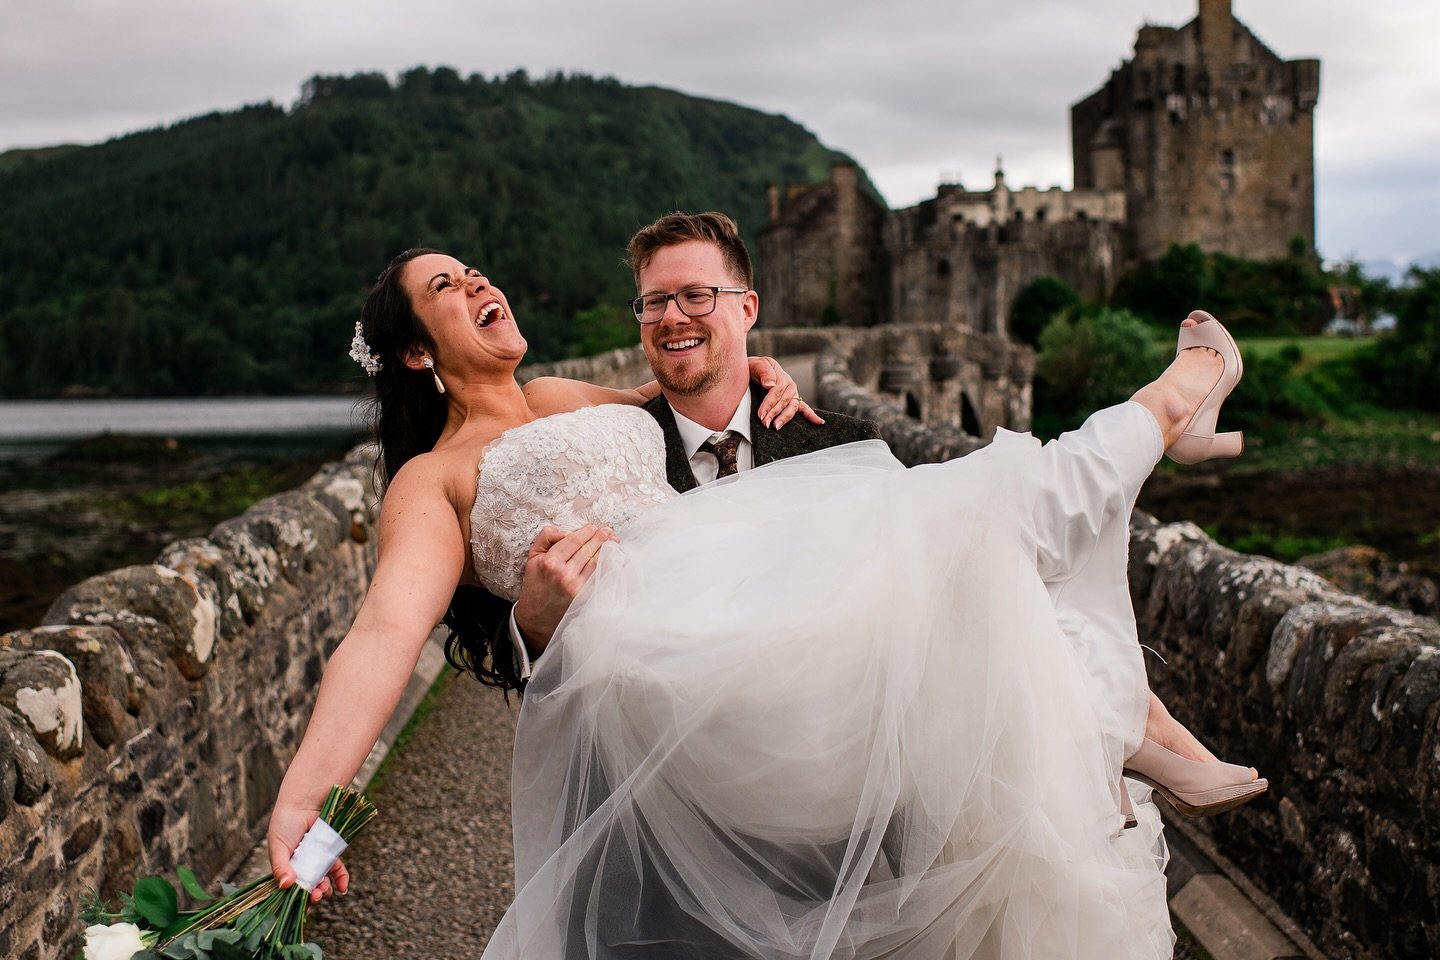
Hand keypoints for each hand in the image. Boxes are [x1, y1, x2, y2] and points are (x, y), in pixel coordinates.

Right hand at [268, 800, 349, 902]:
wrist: (305, 803)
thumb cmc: (286, 824)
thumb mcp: (278, 847)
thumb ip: (280, 866)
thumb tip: (286, 885)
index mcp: (285, 869)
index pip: (290, 891)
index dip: (296, 900)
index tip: (302, 904)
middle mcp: (301, 869)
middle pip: (307, 890)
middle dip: (312, 896)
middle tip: (316, 895)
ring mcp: (316, 862)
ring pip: (323, 883)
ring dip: (325, 890)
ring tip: (325, 890)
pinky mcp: (331, 854)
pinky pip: (338, 870)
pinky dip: (342, 880)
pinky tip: (343, 887)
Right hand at [514, 524, 615, 649]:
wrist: (536, 617)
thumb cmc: (535, 584)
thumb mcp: (533, 557)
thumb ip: (547, 537)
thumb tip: (567, 531)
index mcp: (550, 563)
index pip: (573, 541)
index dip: (586, 532)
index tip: (593, 527)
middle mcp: (564, 574)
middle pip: (587, 550)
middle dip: (600, 538)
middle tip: (608, 530)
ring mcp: (576, 587)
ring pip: (596, 562)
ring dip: (606, 549)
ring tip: (613, 540)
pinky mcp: (584, 597)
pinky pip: (598, 576)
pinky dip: (606, 565)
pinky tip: (612, 557)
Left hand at [748, 356, 824, 428]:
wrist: (753, 370)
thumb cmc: (753, 368)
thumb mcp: (756, 364)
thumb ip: (763, 372)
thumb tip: (770, 385)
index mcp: (781, 375)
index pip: (776, 391)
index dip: (769, 404)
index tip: (761, 414)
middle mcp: (789, 384)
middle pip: (784, 401)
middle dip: (774, 413)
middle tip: (765, 423)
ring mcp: (792, 393)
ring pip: (792, 407)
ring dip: (785, 418)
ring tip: (776, 426)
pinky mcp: (793, 400)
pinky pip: (804, 408)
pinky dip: (811, 415)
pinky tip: (819, 422)